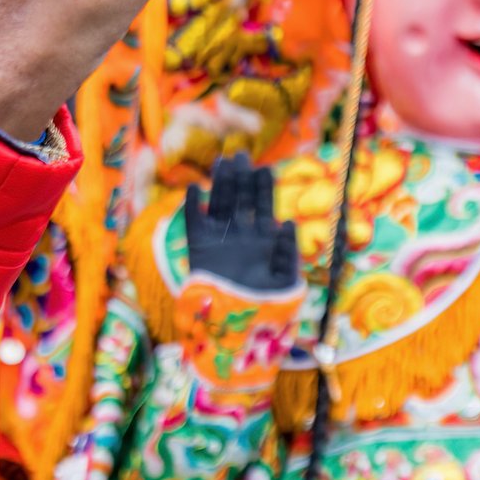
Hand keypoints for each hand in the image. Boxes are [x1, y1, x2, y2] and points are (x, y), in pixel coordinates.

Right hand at [184, 153, 299, 293]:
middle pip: (241, 198)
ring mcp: (219, 238)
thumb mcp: (285, 282)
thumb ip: (287, 254)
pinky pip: (192, 220)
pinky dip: (192, 205)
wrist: (232, 325)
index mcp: (263, 239)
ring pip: (219, 203)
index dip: (263, 187)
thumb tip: (286, 224)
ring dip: (220, 183)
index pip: (263, 206)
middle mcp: (241, 234)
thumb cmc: (263, 307)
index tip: (263, 168)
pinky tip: (194, 189)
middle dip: (241, 177)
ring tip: (221, 162)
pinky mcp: (197, 246)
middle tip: (240, 155)